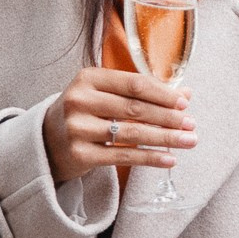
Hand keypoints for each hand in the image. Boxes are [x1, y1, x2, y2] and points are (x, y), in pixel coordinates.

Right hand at [41, 67, 194, 184]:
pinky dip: (150, 158)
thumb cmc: (85, 112)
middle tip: (191, 124)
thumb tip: (186, 94)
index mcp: (88, 78)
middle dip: (168, 117)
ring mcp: (78, 128)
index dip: (162, 94)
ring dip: (165, 138)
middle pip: (135, 108)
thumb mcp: (106, 94)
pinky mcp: (80, 154)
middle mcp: (80, 101)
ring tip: (188, 141)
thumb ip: (142, 92)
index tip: (185, 103)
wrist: (47, 141)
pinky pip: (123, 156)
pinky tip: (169, 159)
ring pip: (132, 133)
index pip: (134, 84)